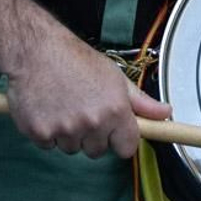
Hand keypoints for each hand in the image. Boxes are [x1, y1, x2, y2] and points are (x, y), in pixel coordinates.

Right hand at [4, 33, 171, 159]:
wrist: (35, 50)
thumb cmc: (75, 59)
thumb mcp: (114, 76)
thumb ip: (140, 101)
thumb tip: (165, 113)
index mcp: (115, 110)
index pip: (127, 148)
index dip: (120, 139)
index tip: (113, 131)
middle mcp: (92, 123)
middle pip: (97, 151)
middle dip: (92, 135)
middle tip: (82, 109)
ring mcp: (64, 131)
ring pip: (72, 148)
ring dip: (69, 134)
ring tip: (62, 105)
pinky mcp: (40, 133)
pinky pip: (48, 145)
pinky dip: (46, 132)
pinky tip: (46, 109)